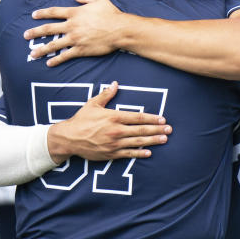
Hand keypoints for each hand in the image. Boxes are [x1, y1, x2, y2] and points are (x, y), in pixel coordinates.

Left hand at [23, 0, 126, 65]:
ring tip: (32, 54)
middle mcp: (72, 26)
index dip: (42, 13)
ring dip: (41, 49)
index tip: (33, 15)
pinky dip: (56, 60)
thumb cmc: (111, 13)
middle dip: (35, 32)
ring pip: (54, 44)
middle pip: (49, 28)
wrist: (120, 30)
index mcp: (75, 12)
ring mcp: (75, 39)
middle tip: (25, 35)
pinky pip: (65, 55)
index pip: (54, 12)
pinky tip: (49, 63)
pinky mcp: (81, 50)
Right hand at [47, 82, 170, 162]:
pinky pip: (128, 154)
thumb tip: (115, 84)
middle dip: (157, 130)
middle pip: (141, 130)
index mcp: (114, 117)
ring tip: (164, 140)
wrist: (69, 138)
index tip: (162, 119)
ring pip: (138, 142)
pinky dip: (139, 153)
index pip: (138, 117)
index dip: (152, 118)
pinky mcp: (111, 154)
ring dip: (152, 141)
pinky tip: (148, 152)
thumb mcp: (92, 104)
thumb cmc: (81, 119)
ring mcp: (114, 143)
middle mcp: (116, 130)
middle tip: (169, 130)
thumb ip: (106, 94)